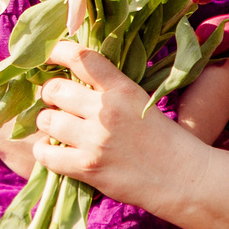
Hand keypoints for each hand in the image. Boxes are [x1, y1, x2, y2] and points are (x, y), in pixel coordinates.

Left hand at [29, 41, 203, 212]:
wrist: (184, 177)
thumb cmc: (165, 139)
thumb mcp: (141, 100)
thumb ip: (111, 88)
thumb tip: (75, 77)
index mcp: (121, 88)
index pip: (81, 57)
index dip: (57, 52)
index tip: (48, 56)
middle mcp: (105, 110)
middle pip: (54, 89)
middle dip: (50, 94)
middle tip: (56, 103)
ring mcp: (95, 140)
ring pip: (46, 120)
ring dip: (47, 124)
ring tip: (57, 129)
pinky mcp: (88, 167)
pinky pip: (45, 154)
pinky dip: (43, 152)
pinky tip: (52, 152)